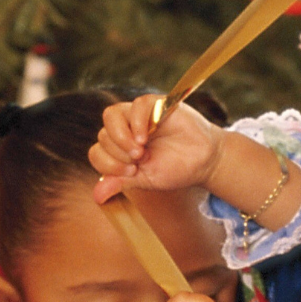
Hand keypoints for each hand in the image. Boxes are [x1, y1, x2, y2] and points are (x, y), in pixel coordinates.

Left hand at [90, 95, 223, 202]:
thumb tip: (97, 196)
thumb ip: (121, 182)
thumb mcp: (145, 180)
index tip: (131, 172)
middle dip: (118, 153)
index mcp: (119, 149)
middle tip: (139, 161)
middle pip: (103, 135)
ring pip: (111, 115)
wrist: (203, 162)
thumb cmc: (175, 169)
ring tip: (140, 150)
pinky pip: (136, 106)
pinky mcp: (155, 105)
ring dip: (121, 136)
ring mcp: (138, 116)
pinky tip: (146, 136)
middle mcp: (125, 130)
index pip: (96, 152)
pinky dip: (136, 122)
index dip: (107, 164)